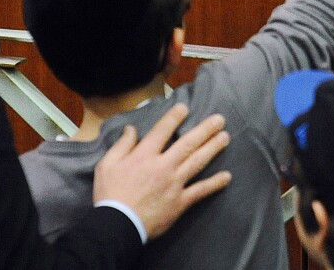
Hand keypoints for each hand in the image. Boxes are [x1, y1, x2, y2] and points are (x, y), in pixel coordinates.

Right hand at [93, 104, 231, 238]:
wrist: (117, 225)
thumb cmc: (110, 194)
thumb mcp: (107, 164)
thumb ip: (122, 144)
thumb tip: (131, 128)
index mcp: (144, 155)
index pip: (162, 130)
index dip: (174, 117)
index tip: (185, 107)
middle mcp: (163, 166)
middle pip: (188, 143)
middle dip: (205, 130)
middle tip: (220, 119)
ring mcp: (174, 184)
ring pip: (198, 162)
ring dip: (213, 148)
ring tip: (225, 137)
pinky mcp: (180, 202)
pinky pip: (201, 191)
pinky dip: (215, 183)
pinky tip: (227, 176)